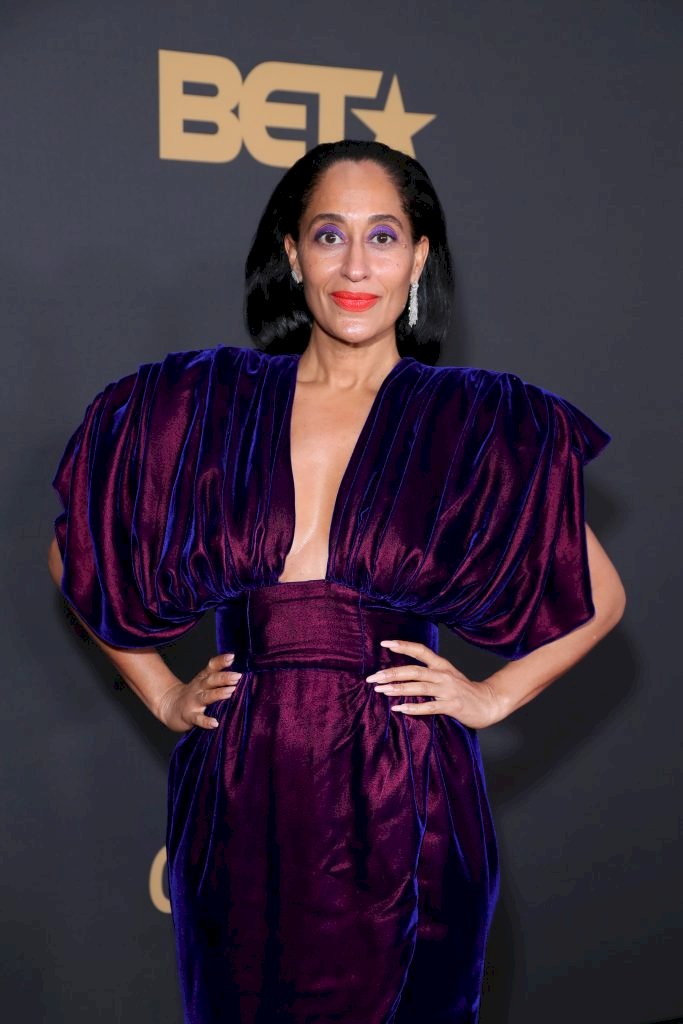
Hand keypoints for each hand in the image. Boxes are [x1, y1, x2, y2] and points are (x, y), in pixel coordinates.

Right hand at [157, 653, 242, 732]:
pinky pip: (198, 719)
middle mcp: (198, 688)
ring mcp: (193, 702)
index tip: (232, 657)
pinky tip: (215, 723)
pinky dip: (206, 721)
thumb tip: (239, 672)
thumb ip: (218, 676)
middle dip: (224, 677)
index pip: (211, 667)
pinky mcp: (189, 716)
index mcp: (202, 679)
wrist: (169, 706)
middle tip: (237, 676)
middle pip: (211, 680)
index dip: (221, 661)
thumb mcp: (202, 682)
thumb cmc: (193, 694)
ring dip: (218, 694)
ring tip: (230, 692)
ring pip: (206, 697)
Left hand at [366, 639, 502, 729]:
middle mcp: (444, 675)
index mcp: (442, 665)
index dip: (403, 646)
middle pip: (414, 670)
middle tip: (373, 677)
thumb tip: (401, 673)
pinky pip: (430, 707)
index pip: (420, 650)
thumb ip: (428, 673)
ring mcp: (448, 690)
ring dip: (398, 688)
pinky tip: (399, 708)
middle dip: (392, 673)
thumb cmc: (463, 690)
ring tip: (381, 691)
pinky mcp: (453, 706)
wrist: (489, 703)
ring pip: (419, 687)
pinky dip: (414, 707)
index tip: (384, 643)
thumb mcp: (447, 675)